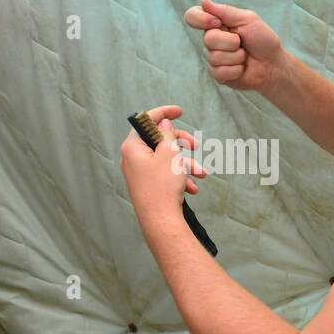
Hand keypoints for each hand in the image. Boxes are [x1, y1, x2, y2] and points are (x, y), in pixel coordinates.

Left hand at [120, 104, 206, 222]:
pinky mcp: (147, 186)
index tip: (180, 111)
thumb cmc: (162, 186)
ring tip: (201, 173)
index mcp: (132, 146)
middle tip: (195, 144)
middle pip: (159, 140)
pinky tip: (192, 188)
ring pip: (166, 160)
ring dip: (186, 164)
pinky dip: (180, 177)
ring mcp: (139, 173)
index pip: (147, 120)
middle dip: (181, 144)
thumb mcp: (169, 153)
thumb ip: (167, 134)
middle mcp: (132, 158)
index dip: (164, 112)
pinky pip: (165, 175)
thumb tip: (163, 123)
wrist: (160, 221)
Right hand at [184, 0, 283, 92]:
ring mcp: (213, 58)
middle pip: (207, 39)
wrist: (273, 64)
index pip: (192, 16)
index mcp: (216, 23)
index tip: (217, 22)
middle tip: (242, 43)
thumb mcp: (247, 19)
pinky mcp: (217, 74)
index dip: (200, 19)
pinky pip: (219, 72)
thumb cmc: (262, 39)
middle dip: (230, 42)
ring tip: (244, 56)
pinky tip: (241, 68)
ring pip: (214, 57)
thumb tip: (203, 0)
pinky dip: (236, 70)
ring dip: (236, 57)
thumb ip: (224, 11)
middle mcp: (211, 40)